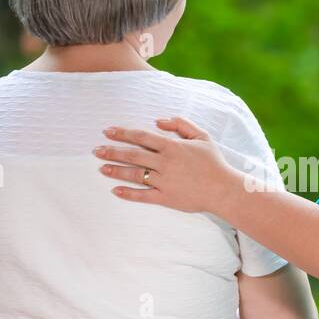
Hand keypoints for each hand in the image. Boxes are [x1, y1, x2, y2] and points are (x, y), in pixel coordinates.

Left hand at [95, 117, 244, 214]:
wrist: (223, 189)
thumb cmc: (213, 162)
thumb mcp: (202, 136)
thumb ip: (180, 124)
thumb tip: (159, 120)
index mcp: (172, 147)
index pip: (141, 137)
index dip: (123, 133)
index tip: (108, 131)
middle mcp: (165, 163)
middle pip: (133, 154)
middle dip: (112, 151)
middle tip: (95, 150)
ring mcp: (164, 181)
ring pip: (134, 174)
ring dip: (116, 170)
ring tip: (101, 168)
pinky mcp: (166, 197)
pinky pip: (143, 195)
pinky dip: (128, 193)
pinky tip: (115, 190)